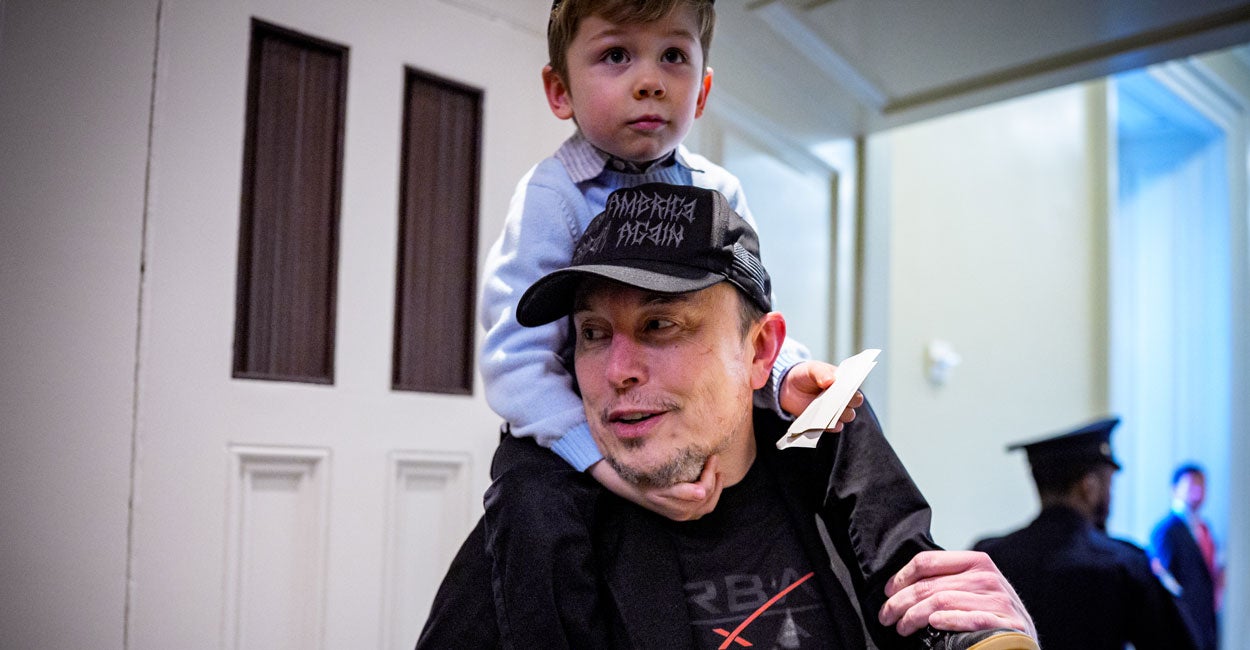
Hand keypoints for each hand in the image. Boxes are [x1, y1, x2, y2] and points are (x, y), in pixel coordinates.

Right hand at [589, 455, 723, 520]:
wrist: (631, 488)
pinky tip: (713, 483)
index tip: (712, 456)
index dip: (709, 473)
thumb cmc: (644, 480)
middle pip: (706, 496)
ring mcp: (683, 516)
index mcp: (676, 506)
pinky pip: (704, 508)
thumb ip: (680, 490)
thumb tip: (701, 493)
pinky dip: (712, 496)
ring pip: (708, 504)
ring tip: (717, 471)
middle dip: (713, 477)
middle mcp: (681, 514)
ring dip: (716, 487)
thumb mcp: (659, 482)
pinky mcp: (684, 515)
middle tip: (714, 458)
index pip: (702, 491)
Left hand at [778, 360, 862, 429]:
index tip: (844, 393)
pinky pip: (832, 428)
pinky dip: (827, 426)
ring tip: (825, 413)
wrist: (789, 387)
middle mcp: (843, 400)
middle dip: (845, 406)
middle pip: (852, 408)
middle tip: (834, 402)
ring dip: (837, 417)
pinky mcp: (825, 422)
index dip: (853, 394)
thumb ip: (821, 373)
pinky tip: (819, 423)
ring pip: (845, 418)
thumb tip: (830, 381)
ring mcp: (834, 412)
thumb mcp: (812, 369)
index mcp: (845, 385)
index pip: (856, 393)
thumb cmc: (806, 375)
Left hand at [878, 550, 1036, 638]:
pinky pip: (969, 619)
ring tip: (901, 627)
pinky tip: (932, 625)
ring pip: (940, 602)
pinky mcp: (1005, 623)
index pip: (927, 561)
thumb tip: (902, 585)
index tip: (887, 592)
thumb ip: (947, 580)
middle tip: (886, 616)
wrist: (1023, 638)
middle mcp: (987, 577)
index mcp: (976, 561)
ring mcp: (997, 600)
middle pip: (928, 585)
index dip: (901, 577)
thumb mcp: (972, 588)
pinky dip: (947, 621)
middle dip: (900, 602)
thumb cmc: (990, 612)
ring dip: (914, 616)